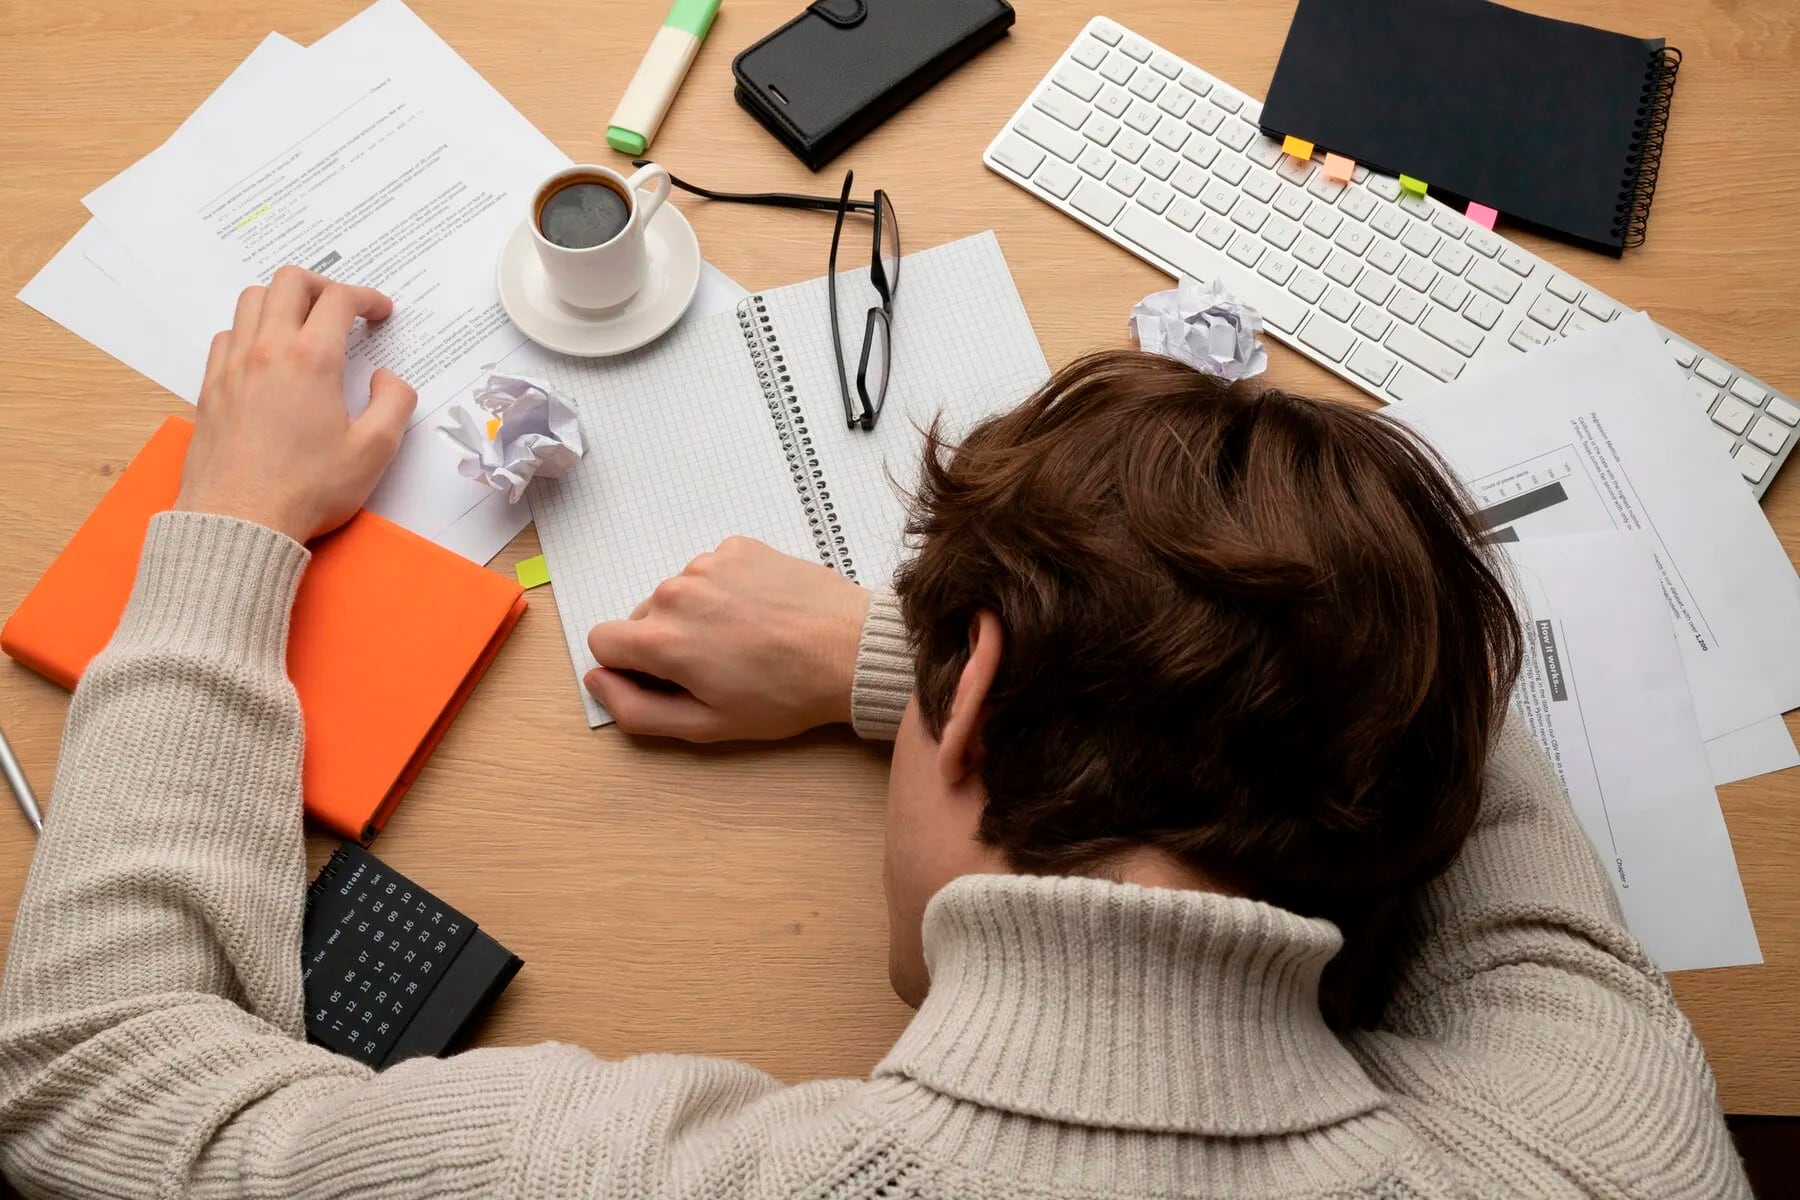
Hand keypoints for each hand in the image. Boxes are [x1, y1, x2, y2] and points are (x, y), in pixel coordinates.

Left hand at [175, 266, 416, 542]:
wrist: (240, 521)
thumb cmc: (307, 490)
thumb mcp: (374, 451)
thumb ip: (394, 403)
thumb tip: (387, 378)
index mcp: (311, 359)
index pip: (339, 299)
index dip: (366, 298)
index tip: (380, 313)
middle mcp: (267, 350)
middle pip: (289, 282)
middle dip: (322, 286)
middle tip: (342, 309)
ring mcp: (232, 366)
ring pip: (251, 300)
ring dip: (282, 302)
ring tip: (303, 326)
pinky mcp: (210, 387)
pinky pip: (227, 336)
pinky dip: (250, 331)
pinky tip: (266, 357)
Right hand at [585, 537, 872, 741]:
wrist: (852, 650)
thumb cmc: (784, 695)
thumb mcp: (707, 725)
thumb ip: (637, 710)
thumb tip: (597, 680)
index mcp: (661, 639)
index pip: (602, 641)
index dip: (628, 667)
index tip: (667, 680)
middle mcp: (675, 591)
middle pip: (642, 618)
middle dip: (668, 643)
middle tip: (720, 667)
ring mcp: (708, 563)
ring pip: (679, 594)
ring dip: (699, 615)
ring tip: (747, 639)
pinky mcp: (738, 547)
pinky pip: (711, 571)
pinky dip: (726, 591)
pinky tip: (760, 612)